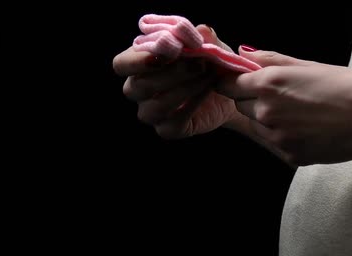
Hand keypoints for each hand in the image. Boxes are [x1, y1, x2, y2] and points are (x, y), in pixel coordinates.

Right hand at [112, 25, 239, 138]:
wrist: (229, 90)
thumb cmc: (210, 62)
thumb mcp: (209, 45)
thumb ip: (202, 36)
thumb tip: (201, 29)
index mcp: (139, 64)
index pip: (121, 64)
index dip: (138, 60)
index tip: (167, 51)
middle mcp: (139, 90)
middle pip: (138, 86)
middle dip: (171, 73)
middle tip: (199, 62)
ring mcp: (152, 112)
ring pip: (155, 106)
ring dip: (184, 88)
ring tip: (207, 75)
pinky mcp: (168, 129)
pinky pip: (173, 122)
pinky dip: (192, 105)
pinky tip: (207, 91)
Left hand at [217, 50, 351, 164]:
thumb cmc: (347, 86)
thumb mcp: (308, 65)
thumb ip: (271, 60)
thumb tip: (244, 53)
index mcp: (269, 84)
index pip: (228, 84)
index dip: (233, 81)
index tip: (243, 80)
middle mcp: (267, 112)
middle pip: (240, 106)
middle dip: (252, 99)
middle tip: (283, 95)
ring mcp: (277, 138)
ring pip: (257, 126)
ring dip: (267, 119)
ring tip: (300, 112)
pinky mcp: (290, 156)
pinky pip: (274, 143)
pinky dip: (284, 136)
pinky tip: (308, 128)